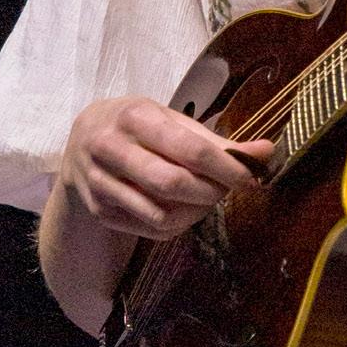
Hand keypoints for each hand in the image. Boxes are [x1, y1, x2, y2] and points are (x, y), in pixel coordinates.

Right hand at [59, 96, 273, 240]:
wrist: (80, 142)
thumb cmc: (136, 127)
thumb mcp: (170, 119)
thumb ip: (215, 139)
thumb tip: (265, 152)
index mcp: (134, 117)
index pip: (191, 150)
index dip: (228, 169)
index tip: (252, 178)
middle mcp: (110, 148)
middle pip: (175, 185)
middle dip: (211, 192)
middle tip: (227, 189)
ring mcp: (101, 183)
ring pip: (162, 214)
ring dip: (197, 212)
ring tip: (206, 198)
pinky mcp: (100, 211)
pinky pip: (151, 229)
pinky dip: (178, 224)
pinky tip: (183, 209)